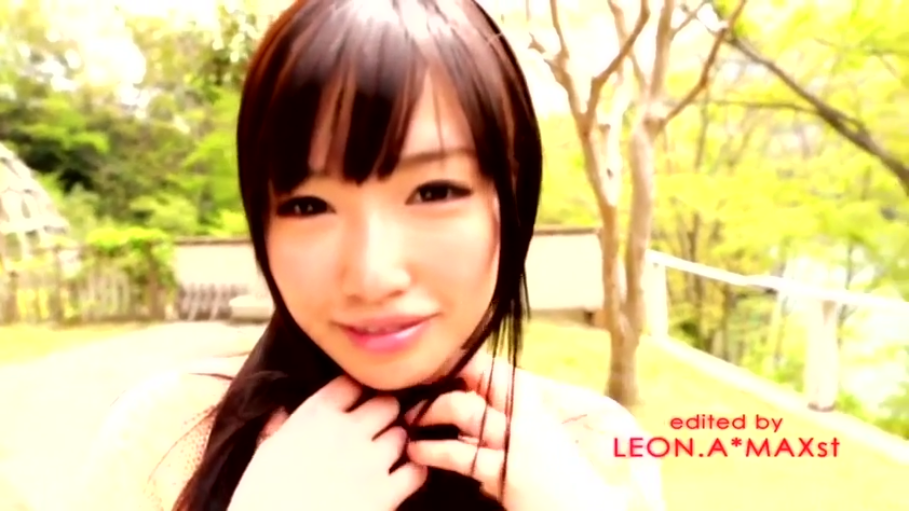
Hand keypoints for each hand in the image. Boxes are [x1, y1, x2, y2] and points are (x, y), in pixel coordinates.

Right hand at [228, 376, 426, 510]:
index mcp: (316, 415)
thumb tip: (283, 411)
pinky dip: (413, 470)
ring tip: (386, 453)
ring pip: (401, 434)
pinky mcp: (386, 494)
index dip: (356, 392)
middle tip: (377, 427)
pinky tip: (402, 476)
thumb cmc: (261, 495)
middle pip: (386, 404)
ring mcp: (370, 461)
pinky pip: (416, 471)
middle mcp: (348, 430)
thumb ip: (279, 427)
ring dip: (396, 442)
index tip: (355, 403)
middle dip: (383, 414)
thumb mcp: (264, 453)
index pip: (351, 383)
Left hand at [405, 353, 610, 510]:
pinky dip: (433, 451)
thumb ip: (513, 439)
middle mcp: (529, 417)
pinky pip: (463, 455)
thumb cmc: (568, 486)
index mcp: (538, 408)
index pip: (500, 371)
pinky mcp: (507, 472)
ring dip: (430, 411)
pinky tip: (418, 453)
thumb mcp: (545, 450)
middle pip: (483, 375)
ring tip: (409, 419)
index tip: (442, 360)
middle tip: (418, 377)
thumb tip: (475, 442)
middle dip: (448, 371)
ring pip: (465, 409)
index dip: (469, 361)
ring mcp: (518, 442)